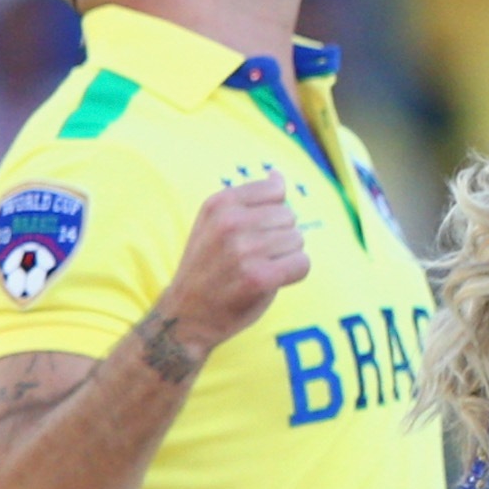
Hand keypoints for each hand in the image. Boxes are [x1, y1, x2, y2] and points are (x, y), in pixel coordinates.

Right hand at [159, 174, 311, 350]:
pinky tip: (272, 280)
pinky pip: (302, 263)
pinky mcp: (259, 277)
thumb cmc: (209, 267)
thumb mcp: (215, 223)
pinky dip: (294, 274)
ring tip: (260, 269)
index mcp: (219, 203)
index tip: (255, 231)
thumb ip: (248, 200)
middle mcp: (230, 222)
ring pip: (298, 240)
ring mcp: (243, 249)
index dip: (274, 213)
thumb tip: (278, 175)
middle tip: (256, 256)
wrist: (187, 314)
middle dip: (281, 236)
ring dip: (287, 256)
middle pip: (290, 216)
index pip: (276, 189)